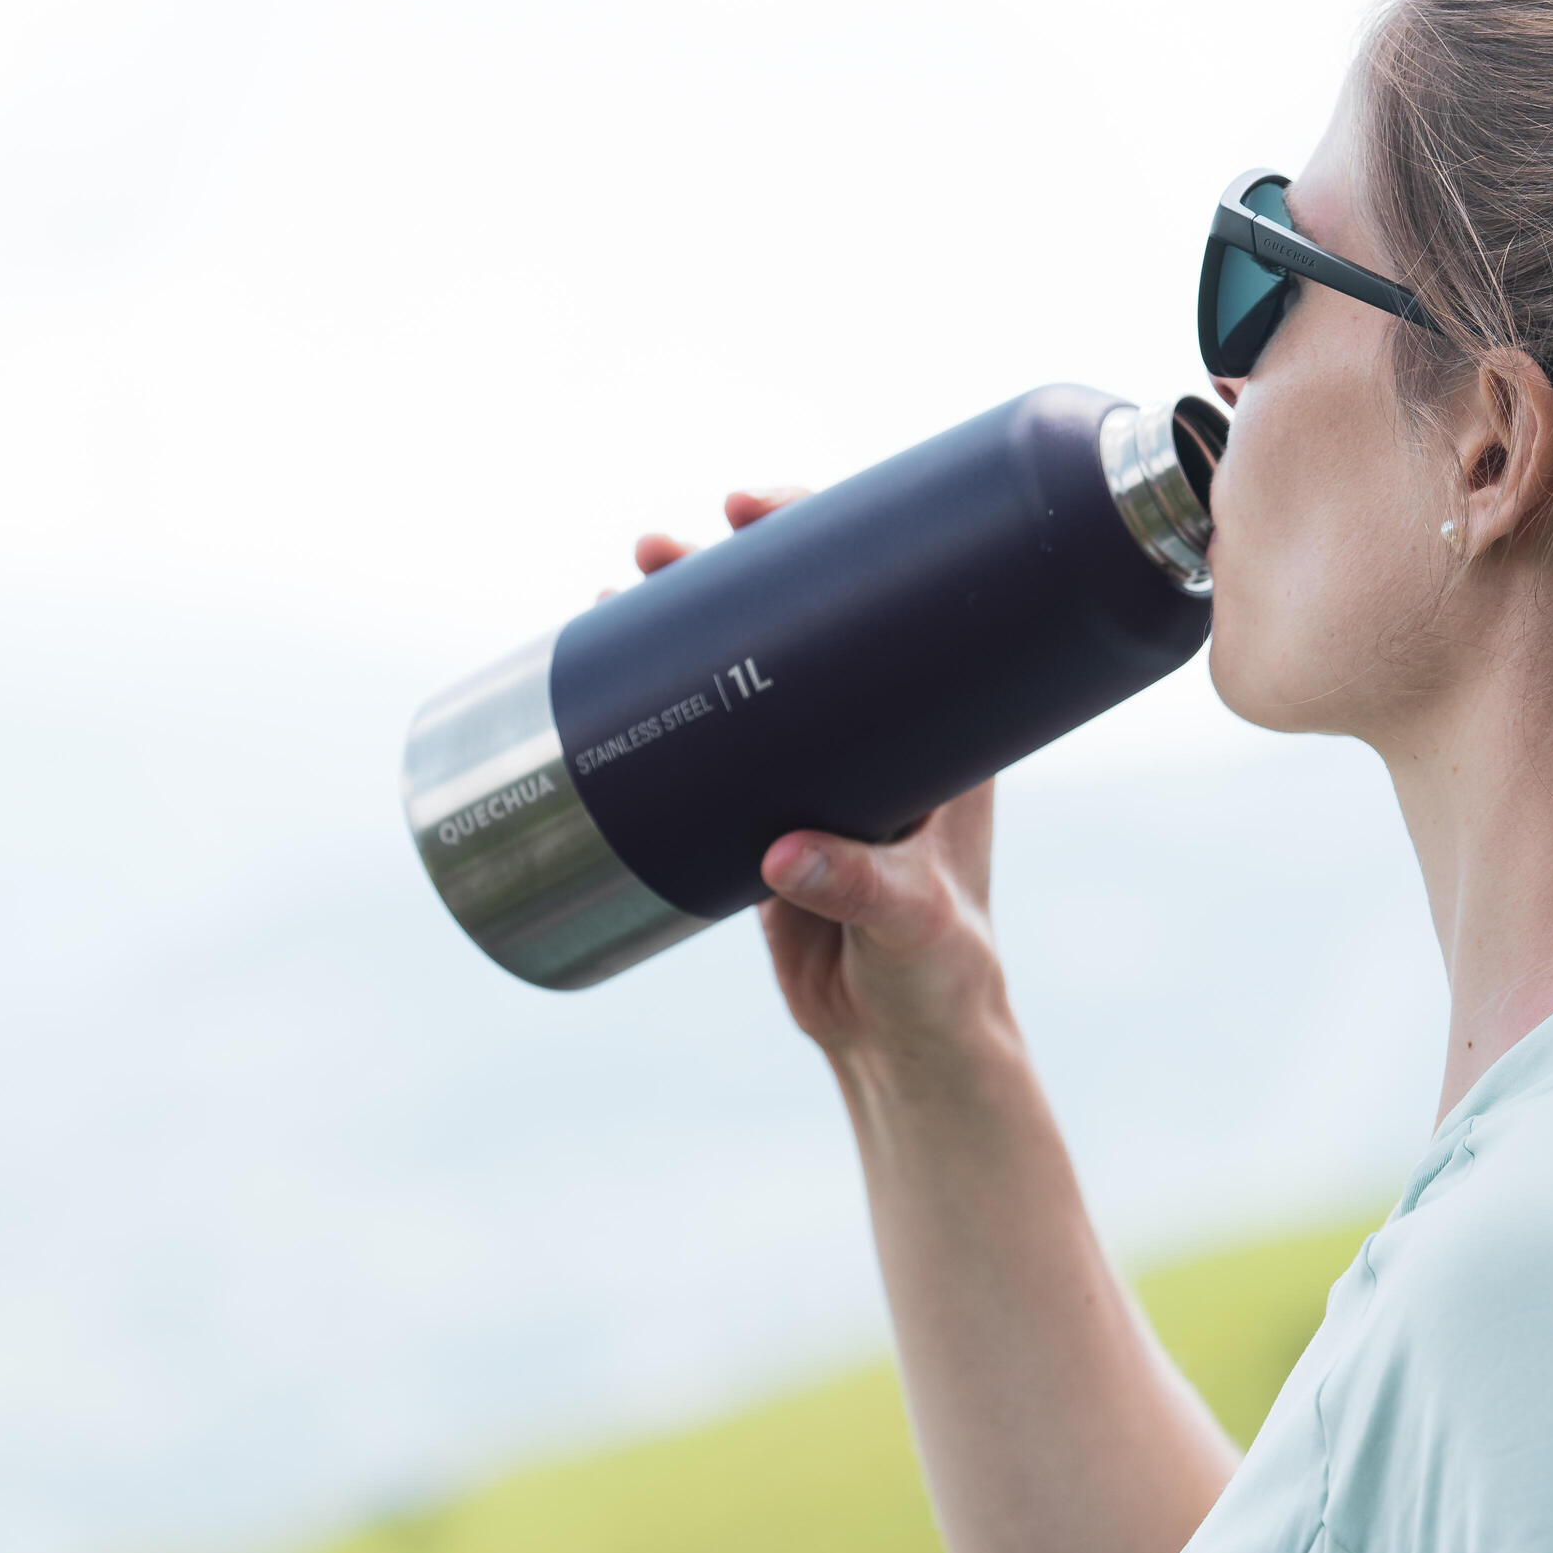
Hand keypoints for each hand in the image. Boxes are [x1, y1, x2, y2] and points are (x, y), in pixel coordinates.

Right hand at [626, 491, 1011, 1081]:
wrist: (903, 1042)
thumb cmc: (941, 971)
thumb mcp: (912, 920)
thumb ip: (858, 884)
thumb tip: (781, 854)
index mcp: (941, 722)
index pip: (886, 594)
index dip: (821, 532)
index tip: (753, 510)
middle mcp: (879, 726)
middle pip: (800, 615)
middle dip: (726, 567)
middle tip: (662, 548)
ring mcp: (817, 765)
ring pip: (747, 669)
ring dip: (684, 623)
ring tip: (616, 592)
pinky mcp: (765, 811)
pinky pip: (713, 736)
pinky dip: (664, 699)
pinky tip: (611, 669)